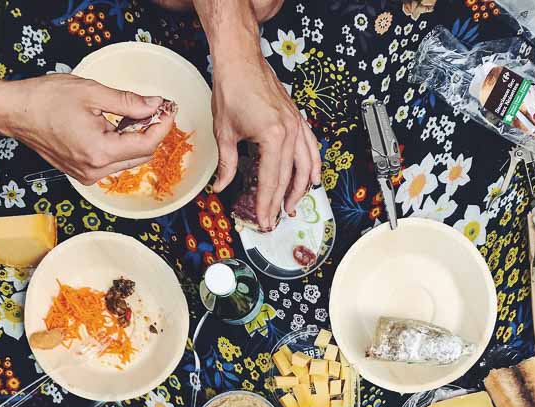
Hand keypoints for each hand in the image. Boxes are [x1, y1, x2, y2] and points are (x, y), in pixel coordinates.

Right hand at [4, 76, 176, 184]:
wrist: (15, 112)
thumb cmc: (46, 99)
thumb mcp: (92, 92)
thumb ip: (128, 102)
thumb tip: (155, 105)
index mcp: (100, 151)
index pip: (146, 144)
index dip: (162, 125)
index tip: (169, 109)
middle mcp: (96, 171)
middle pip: (141, 155)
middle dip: (152, 131)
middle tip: (155, 107)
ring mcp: (88, 176)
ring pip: (128, 160)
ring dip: (136, 138)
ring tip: (133, 113)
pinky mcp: (83, 174)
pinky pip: (112, 163)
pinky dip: (120, 145)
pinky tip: (117, 126)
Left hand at [211, 50, 320, 229]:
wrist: (240, 58)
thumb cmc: (232, 87)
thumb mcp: (224, 132)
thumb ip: (226, 164)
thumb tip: (221, 186)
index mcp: (272, 136)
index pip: (270, 180)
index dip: (266, 204)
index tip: (263, 219)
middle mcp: (289, 131)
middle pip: (287, 177)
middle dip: (280, 202)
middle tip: (274, 219)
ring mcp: (296, 124)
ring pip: (305, 166)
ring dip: (300, 189)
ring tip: (291, 206)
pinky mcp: (297, 118)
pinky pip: (311, 147)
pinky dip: (313, 165)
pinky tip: (312, 178)